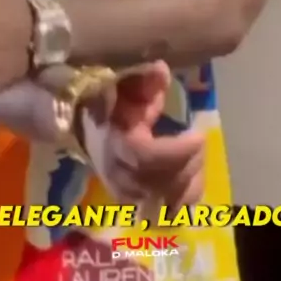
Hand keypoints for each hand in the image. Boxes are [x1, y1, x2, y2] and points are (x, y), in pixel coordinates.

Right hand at [81, 61, 204, 211]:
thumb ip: (144, 82)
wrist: (82, 127)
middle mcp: (121, 176)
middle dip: (190, 160)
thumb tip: (161, 69)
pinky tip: (191, 174)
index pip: (147, 158)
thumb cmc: (108, 103)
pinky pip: (171, 211)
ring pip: (171, 199)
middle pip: (164, 181)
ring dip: (191, 178)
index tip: (198, 134)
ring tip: (194, 155)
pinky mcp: (137, 204)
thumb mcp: (123, 87)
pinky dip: (187, 195)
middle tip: (198, 141)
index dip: (177, 150)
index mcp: (116, 145)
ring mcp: (129, 194)